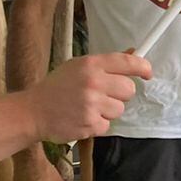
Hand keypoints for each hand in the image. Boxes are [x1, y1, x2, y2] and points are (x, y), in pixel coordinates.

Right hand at [28, 51, 149, 142]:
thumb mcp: (77, 67)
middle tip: (104, 95)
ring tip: (88, 108)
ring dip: (108, 111)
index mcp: (91, 64)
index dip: (143, 67)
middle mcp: (94, 82)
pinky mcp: (90, 124)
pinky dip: (97, 124)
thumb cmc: (57, 87)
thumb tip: (133, 55)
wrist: (33, 111)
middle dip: (120, 94)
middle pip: (129, 90)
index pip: (127, 63)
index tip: (147, 73)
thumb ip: (105, 64)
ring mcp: (92, 104)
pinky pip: (107, 125)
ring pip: (120, 109)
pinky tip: (82, 118)